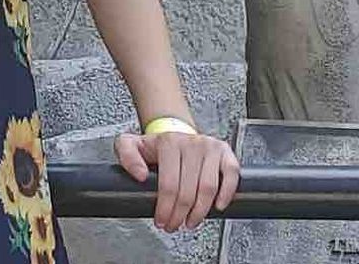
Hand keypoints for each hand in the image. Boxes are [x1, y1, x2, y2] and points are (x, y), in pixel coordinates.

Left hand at [114, 130, 239, 231]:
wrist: (176, 134)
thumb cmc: (156, 146)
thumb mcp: (131, 145)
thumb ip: (127, 155)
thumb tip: (139, 174)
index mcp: (169, 143)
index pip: (169, 184)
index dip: (165, 208)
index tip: (161, 220)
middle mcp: (192, 143)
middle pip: (189, 190)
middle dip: (180, 215)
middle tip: (174, 225)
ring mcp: (210, 147)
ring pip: (209, 187)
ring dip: (200, 211)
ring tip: (190, 221)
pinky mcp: (224, 152)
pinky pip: (231, 174)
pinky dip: (227, 193)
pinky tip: (217, 206)